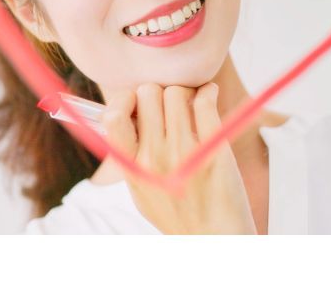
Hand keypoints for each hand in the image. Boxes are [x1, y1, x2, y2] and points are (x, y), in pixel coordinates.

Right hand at [100, 83, 256, 234]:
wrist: (215, 239)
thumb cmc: (179, 213)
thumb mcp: (141, 190)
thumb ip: (129, 156)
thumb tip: (119, 114)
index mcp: (132, 167)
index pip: (114, 116)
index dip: (125, 99)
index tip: (137, 104)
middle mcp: (155, 157)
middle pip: (148, 93)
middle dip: (158, 92)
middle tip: (169, 104)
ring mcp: (185, 153)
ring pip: (177, 93)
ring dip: (184, 92)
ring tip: (191, 104)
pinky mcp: (214, 149)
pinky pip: (205, 102)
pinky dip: (208, 92)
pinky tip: (209, 96)